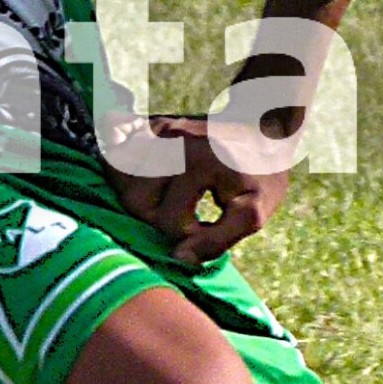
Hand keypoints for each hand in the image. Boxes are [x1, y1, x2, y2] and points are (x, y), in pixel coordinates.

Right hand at [107, 114, 291, 268]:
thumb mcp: (254, 212)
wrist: (264, 130)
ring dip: (137, 197)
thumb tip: (178, 257)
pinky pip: (118, 149)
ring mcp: (160, 130)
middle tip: (182, 218)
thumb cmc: (260, 176)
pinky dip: (120, 166)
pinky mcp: (153, 126)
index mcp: (198, 162)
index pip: (169, 222)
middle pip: (135, 200)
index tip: (208, 228)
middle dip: (155, 219)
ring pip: (119, 175)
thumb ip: (218, 241)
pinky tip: (142, 177)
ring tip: (164, 202)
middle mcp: (173, 141)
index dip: (188, 237)